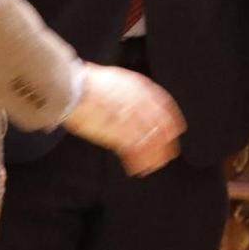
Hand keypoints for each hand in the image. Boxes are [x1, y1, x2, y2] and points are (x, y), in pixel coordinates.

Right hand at [62, 63, 185, 175]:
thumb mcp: (114, 79)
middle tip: (168, 153)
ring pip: (150, 141)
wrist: (73, 88)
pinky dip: (137, 161)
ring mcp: (130, 119)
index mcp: (139, 87)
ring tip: (154, 165)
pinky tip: (138, 169)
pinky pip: (133, 151)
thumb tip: (130, 102)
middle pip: (160, 126)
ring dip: (153, 155)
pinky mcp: (118, 133)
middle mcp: (139, 103)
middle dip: (165, 142)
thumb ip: (127, 92)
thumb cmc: (86, 82)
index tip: (175, 130)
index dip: (171, 120)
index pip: (164, 106)